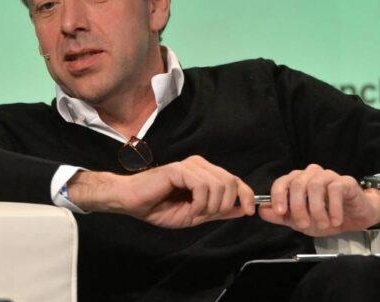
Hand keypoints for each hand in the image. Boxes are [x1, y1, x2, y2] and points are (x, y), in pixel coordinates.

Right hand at [68, 155, 255, 227]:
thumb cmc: (159, 207)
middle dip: (226, 204)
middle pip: (231, 181)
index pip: (235, 180)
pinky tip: (190, 208)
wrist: (132, 202)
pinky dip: (200, 203)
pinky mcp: (179, 169)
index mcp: (205, 173)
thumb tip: (242, 210)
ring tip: (195, 211)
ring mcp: (190, 165)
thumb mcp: (195, 214)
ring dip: (211, 205)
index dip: (246, 195)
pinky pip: (202, 186)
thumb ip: (218, 211)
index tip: (248, 212)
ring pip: (219, 184)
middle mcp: (200, 165)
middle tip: (208, 214)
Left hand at [258, 164, 379, 236]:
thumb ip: (281, 216)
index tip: (280, 212)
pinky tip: (335, 220)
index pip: (282, 182)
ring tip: (323, 224)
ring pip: (314, 186)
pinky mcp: (344, 181)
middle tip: (304, 224)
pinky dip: (333, 208)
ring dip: (316, 209)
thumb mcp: (300, 221)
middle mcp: (311, 175)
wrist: (354, 219)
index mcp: (297, 181)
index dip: (278, 196)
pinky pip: (335, 189)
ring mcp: (327, 176)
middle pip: (297, 184)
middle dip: (298, 207)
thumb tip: (262, 210)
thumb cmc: (326, 217)